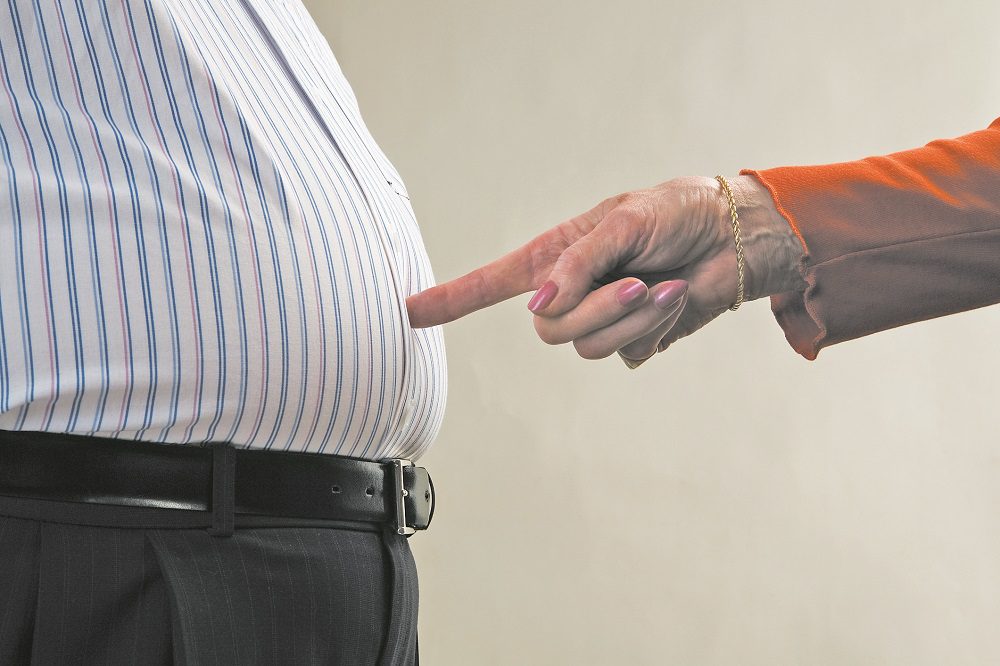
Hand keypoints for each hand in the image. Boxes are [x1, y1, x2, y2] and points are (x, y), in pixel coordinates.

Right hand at [406, 175, 803, 361]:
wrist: (734, 237)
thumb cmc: (678, 212)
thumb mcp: (623, 221)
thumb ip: (577, 263)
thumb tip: (538, 306)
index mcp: (557, 255)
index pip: (493, 283)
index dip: (451, 299)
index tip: (409, 312)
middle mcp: (571, 290)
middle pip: (549, 329)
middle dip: (597, 309)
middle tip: (638, 281)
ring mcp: (601, 318)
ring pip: (587, 346)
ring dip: (632, 319)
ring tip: (664, 286)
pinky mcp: (634, 339)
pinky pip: (627, 352)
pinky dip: (655, 327)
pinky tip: (676, 299)